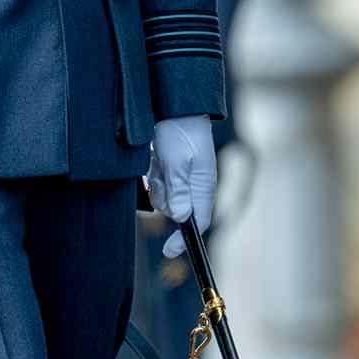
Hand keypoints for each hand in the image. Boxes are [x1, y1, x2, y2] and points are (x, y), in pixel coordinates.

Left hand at [147, 115, 216, 257]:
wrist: (174, 107)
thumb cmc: (180, 132)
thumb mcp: (176, 161)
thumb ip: (178, 189)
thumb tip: (181, 217)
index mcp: (203, 186)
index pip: (199, 221)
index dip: (185, 239)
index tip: (168, 251)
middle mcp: (195, 185)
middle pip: (178, 211)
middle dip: (165, 201)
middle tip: (160, 178)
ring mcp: (184, 178)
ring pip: (166, 199)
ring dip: (158, 187)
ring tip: (158, 164)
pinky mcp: (172, 171)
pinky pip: (160, 185)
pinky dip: (154, 177)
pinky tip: (155, 160)